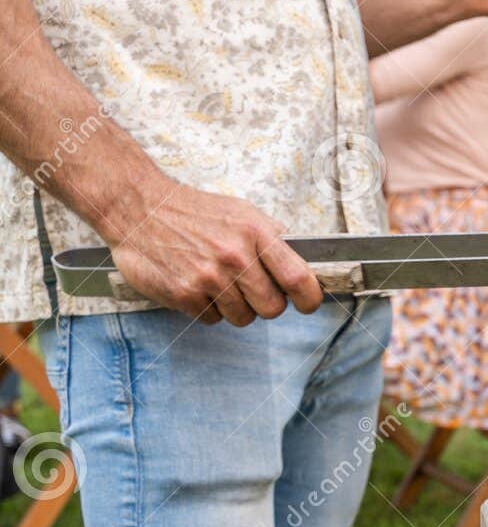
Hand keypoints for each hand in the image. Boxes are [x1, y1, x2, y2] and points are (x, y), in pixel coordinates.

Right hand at [104, 180, 322, 325]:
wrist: (139, 207)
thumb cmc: (194, 211)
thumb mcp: (241, 211)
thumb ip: (271, 236)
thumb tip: (302, 261)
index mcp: (255, 233)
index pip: (298, 278)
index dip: (309, 298)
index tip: (308, 304)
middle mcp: (234, 256)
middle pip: (272, 308)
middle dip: (266, 305)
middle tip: (253, 291)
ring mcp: (208, 277)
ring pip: (243, 318)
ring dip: (235, 307)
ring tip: (218, 282)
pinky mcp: (183, 294)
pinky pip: (212, 319)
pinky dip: (208, 308)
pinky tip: (197, 285)